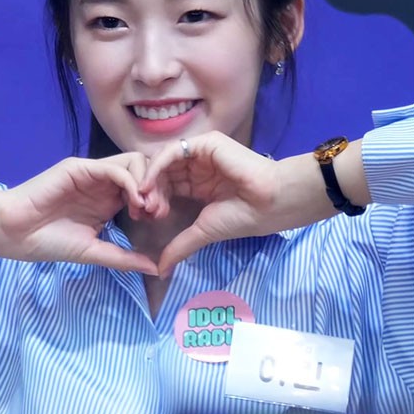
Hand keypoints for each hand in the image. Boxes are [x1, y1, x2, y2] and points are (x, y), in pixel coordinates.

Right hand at [0, 154, 168, 273]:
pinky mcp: (80, 168)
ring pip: (134, 163)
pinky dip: (131, 182)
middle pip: (145, 170)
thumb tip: (155, 269)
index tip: (156, 222)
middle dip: (157, 189)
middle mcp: (104, 183)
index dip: (156, 201)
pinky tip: (133, 201)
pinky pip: (114, 168)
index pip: (145, 188)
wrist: (14, 233)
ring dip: (146, 183)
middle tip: (155, 213)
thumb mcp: (94, 252)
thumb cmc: (49, 243)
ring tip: (144, 208)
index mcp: (109, 200)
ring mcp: (93, 173)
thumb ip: (123, 258)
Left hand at [140, 132, 332, 274]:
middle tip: (143, 211)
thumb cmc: (243, 216)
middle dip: (149, 192)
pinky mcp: (206, 143)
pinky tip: (150, 185)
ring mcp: (202, 153)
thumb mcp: (203, 231)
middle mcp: (199, 166)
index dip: (154, 201)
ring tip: (146, 201)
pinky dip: (158, 167)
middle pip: (163, 174)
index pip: (168, 187)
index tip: (146, 220)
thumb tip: (162, 270)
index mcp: (200, 184)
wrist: (270, 202)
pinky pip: (174, 151)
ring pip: (165, 162)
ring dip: (151, 181)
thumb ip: (180, 246)